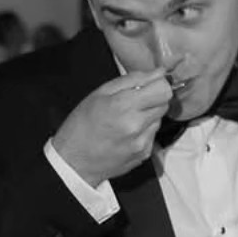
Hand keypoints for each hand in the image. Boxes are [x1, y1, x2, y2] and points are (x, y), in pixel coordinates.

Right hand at [51, 69, 177, 186]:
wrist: (73, 163)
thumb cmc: (81, 126)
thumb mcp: (99, 93)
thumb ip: (132, 80)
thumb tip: (157, 73)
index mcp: (124, 106)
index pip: (163, 89)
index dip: (157, 84)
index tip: (148, 85)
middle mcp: (137, 125)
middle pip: (164, 103)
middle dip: (152, 99)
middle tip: (133, 103)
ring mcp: (142, 142)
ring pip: (159, 119)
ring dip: (147, 116)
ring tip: (126, 121)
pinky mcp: (144, 154)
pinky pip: (152, 135)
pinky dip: (143, 132)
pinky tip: (125, 135)